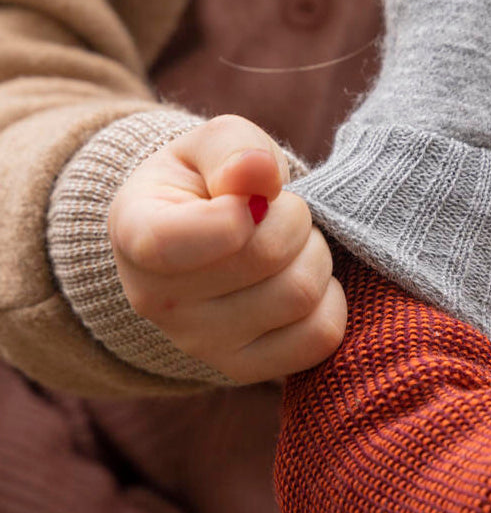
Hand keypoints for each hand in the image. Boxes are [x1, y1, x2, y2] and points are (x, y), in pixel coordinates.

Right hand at [108, 115, 346, 382]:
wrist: (204, 236)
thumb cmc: (208, 181)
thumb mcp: (211, 144)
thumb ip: (232, 148)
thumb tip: (258, 172)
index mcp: (137, 232)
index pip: (173, 242)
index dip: (232, 215)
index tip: (247, 198)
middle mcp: (157, 300)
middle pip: (265, 257)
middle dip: (293, 217)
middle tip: (279, 210)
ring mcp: (200, 344)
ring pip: (300, 295)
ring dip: (314, 254)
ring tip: (290, 243)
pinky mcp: (245, 368)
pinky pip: (319, 337)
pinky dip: (330, 299)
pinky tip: (302, 277)